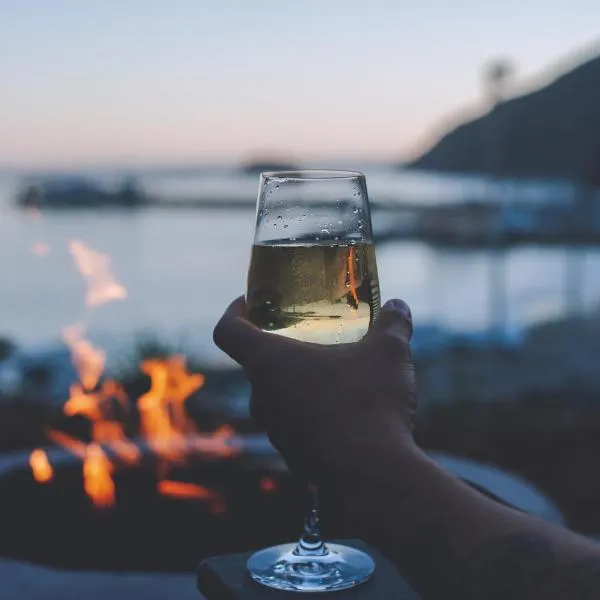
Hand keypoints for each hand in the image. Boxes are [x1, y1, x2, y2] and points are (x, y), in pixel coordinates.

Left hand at [213, 297, 417, 486]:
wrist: (373, 477)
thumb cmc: (370, 404)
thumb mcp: (388, 353)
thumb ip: (393, 323)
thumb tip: (398, 305)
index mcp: (269, 362)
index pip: (227, 331)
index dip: (233, 311)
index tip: (247, 304)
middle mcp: (262, 397)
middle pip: (256, 363)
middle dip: (280, 348)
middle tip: (306, 337)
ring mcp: (275, 430)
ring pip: (276, 396)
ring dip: (298, 382)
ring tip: (333, 375)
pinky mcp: (293, 455)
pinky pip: (295, 424)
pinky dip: (311, 412)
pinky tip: (345, 412)